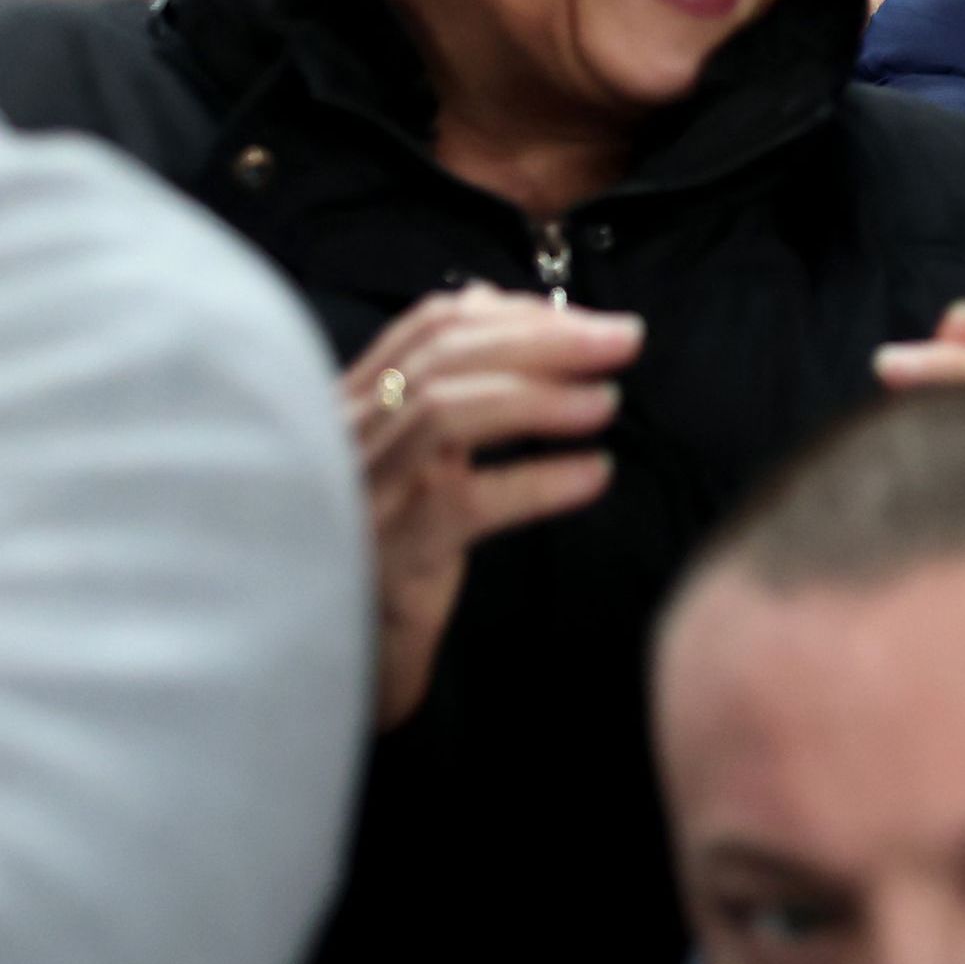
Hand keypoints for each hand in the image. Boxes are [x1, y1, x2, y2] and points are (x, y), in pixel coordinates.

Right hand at [346, 286, 639, 728]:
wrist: (341, 664)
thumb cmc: (389, 551)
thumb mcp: (411, 457)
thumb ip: (441, 379)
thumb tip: (491, 299)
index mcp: (353, 405)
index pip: (428, 329)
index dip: (513, 312)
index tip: (585, 318)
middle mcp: (345, 440)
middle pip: (444, 361)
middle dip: (543, 339)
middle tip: (624, 340)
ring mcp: (360, 499)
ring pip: (446, 417)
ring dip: (539, 399)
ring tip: (607, 402)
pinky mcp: (386, 561)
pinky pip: (467, 506)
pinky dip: (538, 482)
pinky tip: (593, 476)